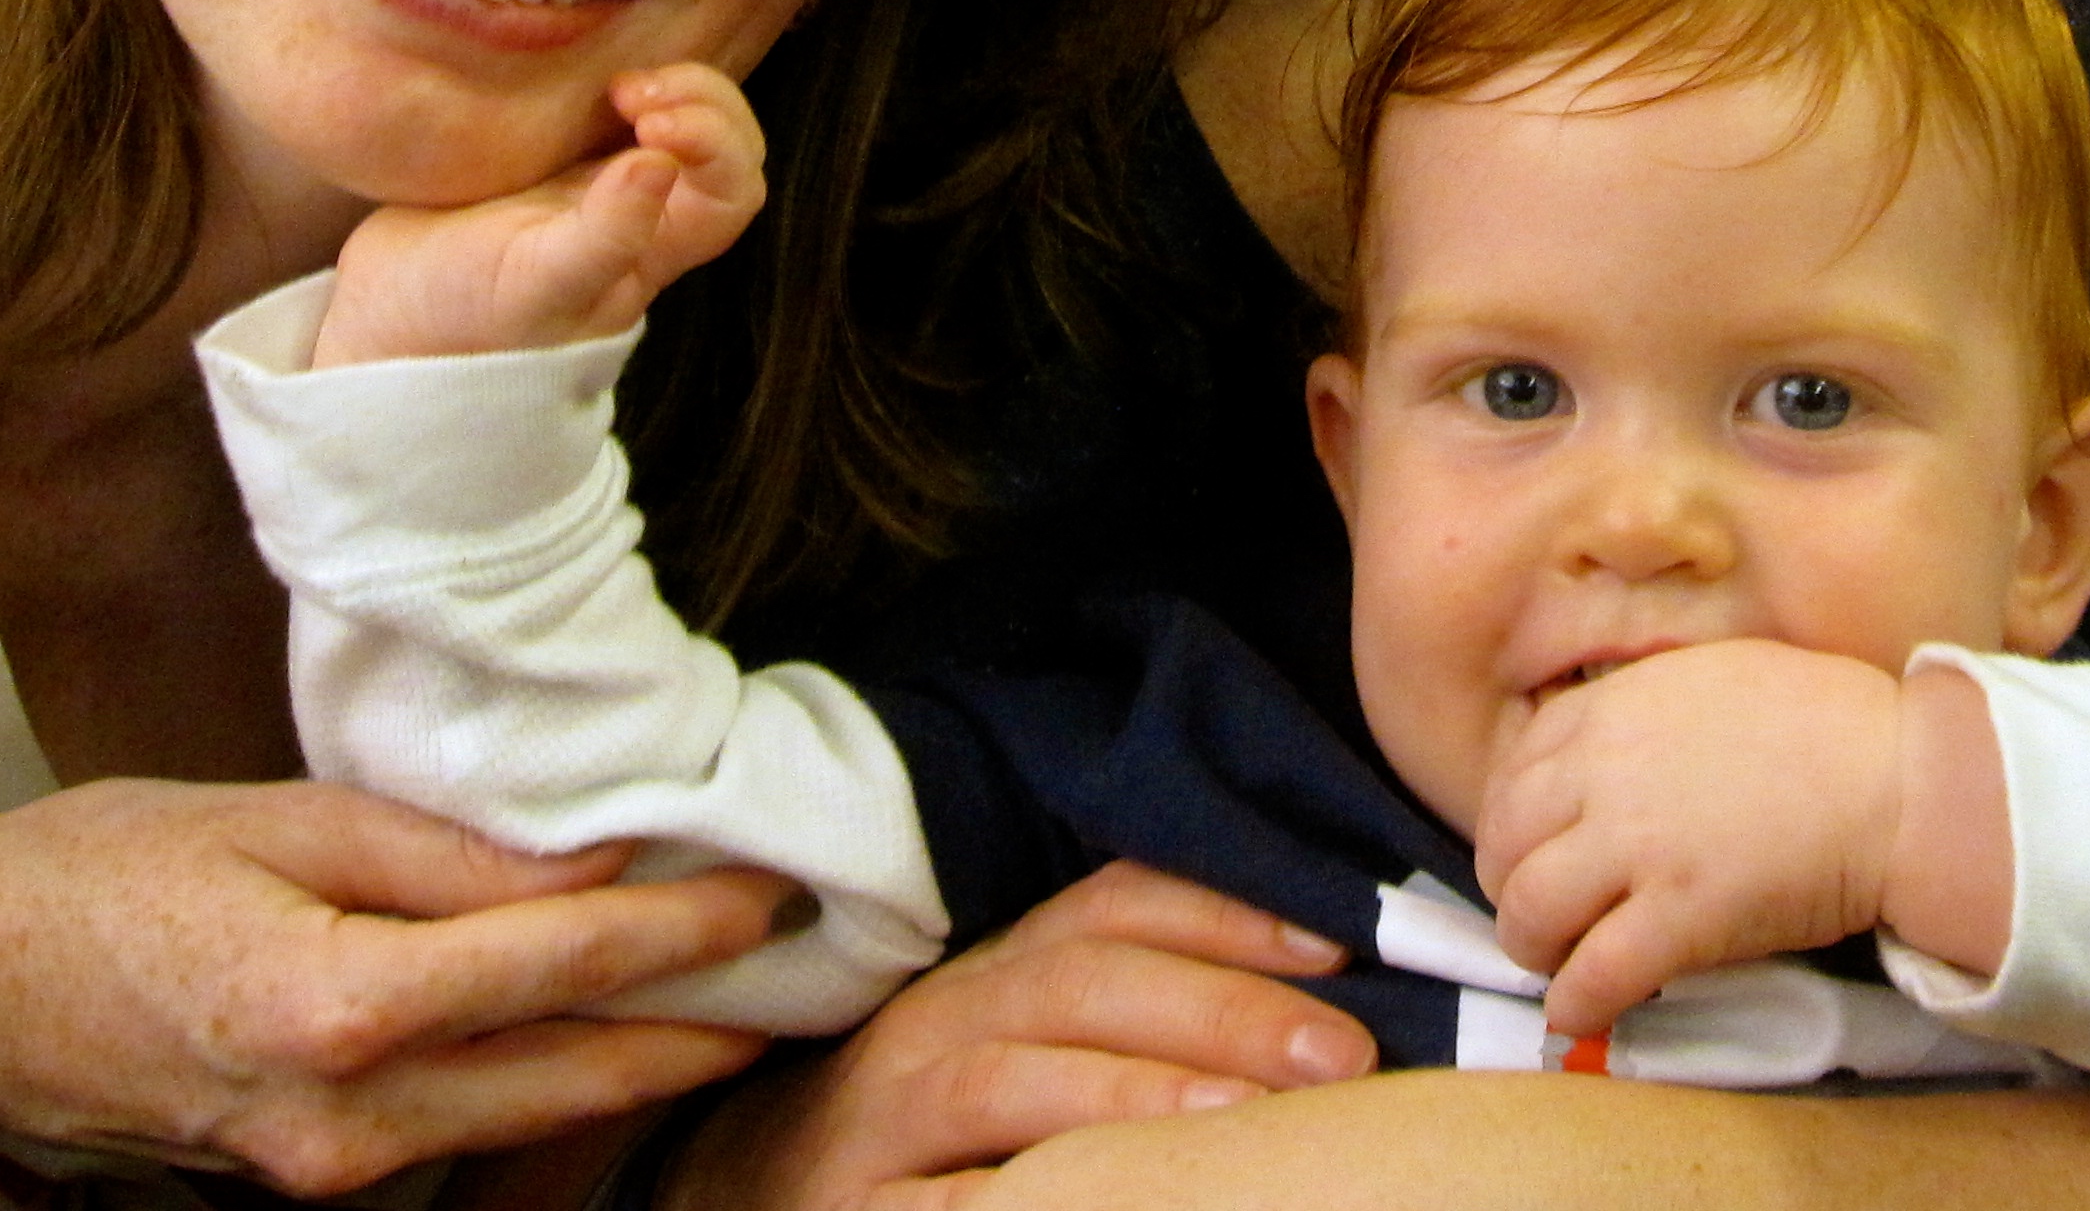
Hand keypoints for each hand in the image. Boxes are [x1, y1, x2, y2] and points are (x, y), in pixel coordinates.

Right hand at [0, 778, 792, 1208]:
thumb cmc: (91, 878)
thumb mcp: (272, 820)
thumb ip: (439, 850)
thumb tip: (591, 850)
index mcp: (336, 1004)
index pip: (560, 962)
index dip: (684, 928)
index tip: (777, 893)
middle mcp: (345, 1114)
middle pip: (571, 1075)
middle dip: (700, 1026)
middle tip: (806, 969)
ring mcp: (324, 1166)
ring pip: (525, 1119)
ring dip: (635, 1063)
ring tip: (733, 997)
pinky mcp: (304, 1176)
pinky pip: (458, 1133)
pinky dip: (542, 1085)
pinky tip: (598, 1032)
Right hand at [318, 66, 767, 366]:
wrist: (385, 322)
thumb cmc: (467, 319)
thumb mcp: (536, 286)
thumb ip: (606, 238)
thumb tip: (661, 164)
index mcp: (654, 250)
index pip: (734, 188)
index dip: (718, 142)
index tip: (651, 122)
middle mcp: (641, 212)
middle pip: (722, 141)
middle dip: (699, 96)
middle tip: (630, 87)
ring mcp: (597, 180)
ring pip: (678, 113)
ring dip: (666, 79)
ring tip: (613, 81)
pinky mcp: (552, 153)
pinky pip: (612, 100)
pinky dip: (612, 68)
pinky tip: (577, 63)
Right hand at [662, 862, 1373, 1210]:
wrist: (747, 1187)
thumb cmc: (928, 1120)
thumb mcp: (1018, 1041)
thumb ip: (1128, 1012)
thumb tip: (1316, 1004)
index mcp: (993, 971)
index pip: (1112, 907)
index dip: (1225, 913)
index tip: (1339, 944)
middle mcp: (940, 1024)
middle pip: (1082, 984)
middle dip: (1218, 1007)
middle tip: (1341, 1050)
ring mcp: (888, 1118)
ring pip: (1013, 1082)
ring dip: (1135, 1093)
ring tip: (1244, 1119)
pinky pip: (948, 1203)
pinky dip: (1017, 1199)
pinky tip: (1107, 1204)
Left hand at [1469, 639, 1903, 1040]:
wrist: (1903, 780)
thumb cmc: (1829, 723)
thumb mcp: (1710, 675)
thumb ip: (1642, 709)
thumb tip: (1603, 753)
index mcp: (1615, 707)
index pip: (1514, 770)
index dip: (1513, 820)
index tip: (1534, 847)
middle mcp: (1609, 772)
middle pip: (1504, 843)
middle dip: (1509, 885)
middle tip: (1539, 911)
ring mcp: (1641, 846)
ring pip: (1530, 911)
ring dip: (1531, 947)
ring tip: (1557, 961)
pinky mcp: (1681, 917)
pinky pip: (1594, 974)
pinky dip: (1573, 1003)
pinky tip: (1581, 1012)